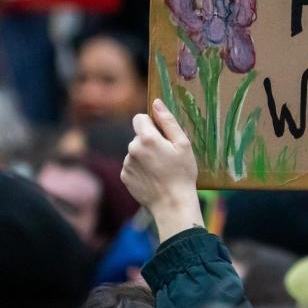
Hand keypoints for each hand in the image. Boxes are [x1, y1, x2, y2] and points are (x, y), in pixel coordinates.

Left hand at [122, 99, 202, 241]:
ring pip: (135, 152)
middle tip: (166, 157)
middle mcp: (132, 149)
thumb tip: (156, 103)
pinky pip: (132, 165)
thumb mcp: (183, 145)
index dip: (151, 124)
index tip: (162, 135)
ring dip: (145, 156)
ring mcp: (126, 163)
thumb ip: (168, 122)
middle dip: (150, 142)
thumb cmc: (183, 173)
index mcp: (147, 138)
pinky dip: (140, 169)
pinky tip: (153, 178)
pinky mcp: (124, 176)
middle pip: (138, 136)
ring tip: (160, 170)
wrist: (172, 203)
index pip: (139, 118)